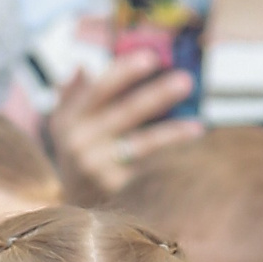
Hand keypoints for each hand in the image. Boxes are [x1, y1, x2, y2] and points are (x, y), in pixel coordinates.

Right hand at [46, 50, 202, 202]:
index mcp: (69, 119)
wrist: (69, 203)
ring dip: (171, 132)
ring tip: (197, 125)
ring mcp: (96, 166)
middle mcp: (79, 143)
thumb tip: (82, 67)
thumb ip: (73, 93)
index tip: (151, 58)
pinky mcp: (112, 185)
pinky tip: (192, 133)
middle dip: (156, 97)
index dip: (124, 73)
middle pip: (124, 114)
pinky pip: (148, 163)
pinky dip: (169, 148)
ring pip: (141, 144)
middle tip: (185, 81)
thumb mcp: (65, 121)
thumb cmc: (77, 149)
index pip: (98, 90)